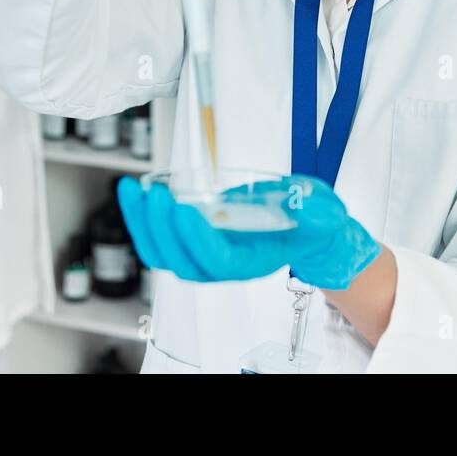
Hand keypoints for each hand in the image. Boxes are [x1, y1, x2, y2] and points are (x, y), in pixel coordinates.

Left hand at [116, 175, 379, 289]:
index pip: (218, 261)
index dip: (198, 240)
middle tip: (155, 194)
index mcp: (253, 262)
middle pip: (182, 261)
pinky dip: (142, 218)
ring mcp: (205, 254)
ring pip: (163, 254)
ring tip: (132, 190)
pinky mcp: (193, 239)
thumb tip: (300, 203)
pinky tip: (135, 194)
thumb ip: (315, 211)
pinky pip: (159, 238)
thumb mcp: (323, 212)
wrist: (305, 228)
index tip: (184, 210)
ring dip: (143, 224)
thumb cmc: (312, 221)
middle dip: (163, 229)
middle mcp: (224, 265)